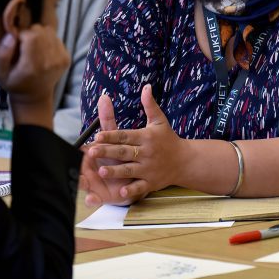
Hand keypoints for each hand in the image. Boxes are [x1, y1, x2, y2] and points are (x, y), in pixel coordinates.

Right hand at [0, 24, 69, 125]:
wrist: (34, 96)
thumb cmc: (13, 83)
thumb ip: (1, 54)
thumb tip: (11, 35)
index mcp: (32, 66)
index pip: (30, 35)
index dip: (21, 34)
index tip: (16, 42)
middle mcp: (50, 62)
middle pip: (40, 31)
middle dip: (30, 33)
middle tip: (23, 44)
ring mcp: (61, 59)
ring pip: (49, 32)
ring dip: (39, 35)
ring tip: (32, 47)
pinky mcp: (67, 58)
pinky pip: (56, 38)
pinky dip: (48, 40)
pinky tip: (41, 51)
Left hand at [85, 84, 183, 200]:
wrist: (186, 160)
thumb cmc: (169, 139)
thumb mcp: (160, 121)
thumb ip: (150, 105)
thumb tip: (146, 86)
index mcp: (146, 137)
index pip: (126, 135)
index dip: (112, 135)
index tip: (98, 135)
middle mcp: (147, 153)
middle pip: (124, 152)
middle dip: (108, 152)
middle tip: (92, 151)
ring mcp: (149, 169)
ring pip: (130, 170)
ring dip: (116, 171)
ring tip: (101, 171)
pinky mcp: (152, 182)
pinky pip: (140, 187)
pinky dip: (132, 190)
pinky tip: (121, 192)